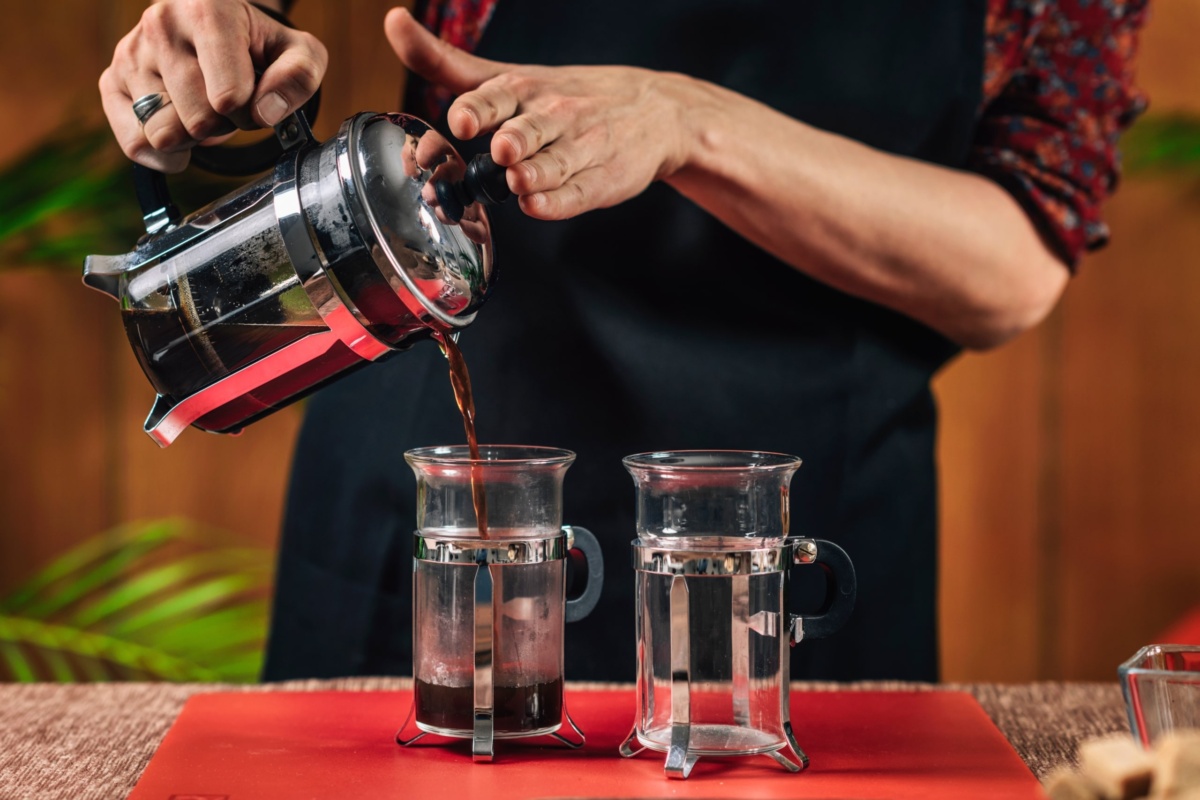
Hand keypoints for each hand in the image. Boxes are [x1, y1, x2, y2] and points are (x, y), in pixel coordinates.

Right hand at [99, 0, 326, 171]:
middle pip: (198, 120)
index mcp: (208, 10)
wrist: (214, 27)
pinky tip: (181, 133)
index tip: (253, 95)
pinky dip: (163, 154)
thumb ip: (299, 77)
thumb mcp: (298, 53)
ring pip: (164, 133)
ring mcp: (131, 53)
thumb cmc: (259, 44)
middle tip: (229, 103)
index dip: (250, 111)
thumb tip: (266, 111)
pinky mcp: (111, 81)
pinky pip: (135, 143)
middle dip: (223, 124)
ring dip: (193, 136)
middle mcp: (161, 25)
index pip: (228, 96)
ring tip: (203, 107)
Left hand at [384, 7, 697, 219]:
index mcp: (524, 90)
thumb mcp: (509, 75)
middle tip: (503, 148)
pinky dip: (558, 203)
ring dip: (535, 171)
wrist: (653, 111)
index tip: (461, 120)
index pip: (497, 95)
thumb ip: (448, 62)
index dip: (477, 109)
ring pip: (555, 163)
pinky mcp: (601, 183)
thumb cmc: (567, 97)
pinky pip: (578, 195)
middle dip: (513, 139)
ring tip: (518, 178)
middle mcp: (553, 117)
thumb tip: (394, 24)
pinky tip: (539, 205)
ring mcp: (580, 150)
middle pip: (527, 130)